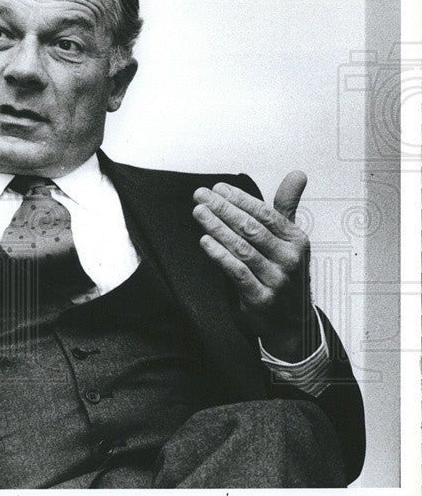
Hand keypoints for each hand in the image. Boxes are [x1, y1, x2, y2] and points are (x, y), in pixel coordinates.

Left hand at [192, 171, 319, 361]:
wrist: (292, 321)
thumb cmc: (286, 272)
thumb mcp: (291, 239)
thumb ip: (286, 207)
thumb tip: (297, 174)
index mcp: (297, 240)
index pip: (266, 214)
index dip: (241, 199)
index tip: (218, 188)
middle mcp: (289, 259)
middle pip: (252, 228)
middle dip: (224, 209)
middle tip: (201, 195)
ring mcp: (276, 279)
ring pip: (242, 248)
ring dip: (217, 228)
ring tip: (199, 212)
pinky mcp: (261, 298)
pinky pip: (237, 272)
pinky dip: (220, 255)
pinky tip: (205, 241)